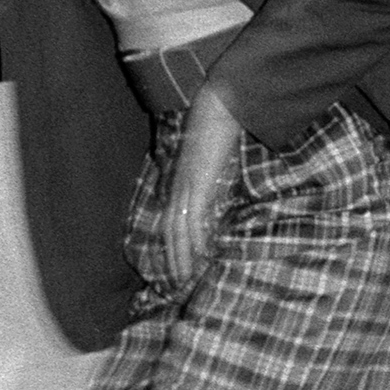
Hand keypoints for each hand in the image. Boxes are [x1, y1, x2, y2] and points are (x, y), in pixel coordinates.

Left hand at [162, 82, 240, 284]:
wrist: (218, 107)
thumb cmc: (217, 127)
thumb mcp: (211, 158)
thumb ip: (211, 177)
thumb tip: (218, 195)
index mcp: (179, 181)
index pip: (172, 220)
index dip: (173, 244)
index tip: (179, 263)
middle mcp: (177, 187)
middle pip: (170, 231)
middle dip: (173, 258)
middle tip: (178, 282)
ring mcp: (185, 187)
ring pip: (178, 231)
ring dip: (181, 256)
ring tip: (186, 278)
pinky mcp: (197, 186)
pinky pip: (192, 220)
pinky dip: (194, 240)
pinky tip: (200, 256)